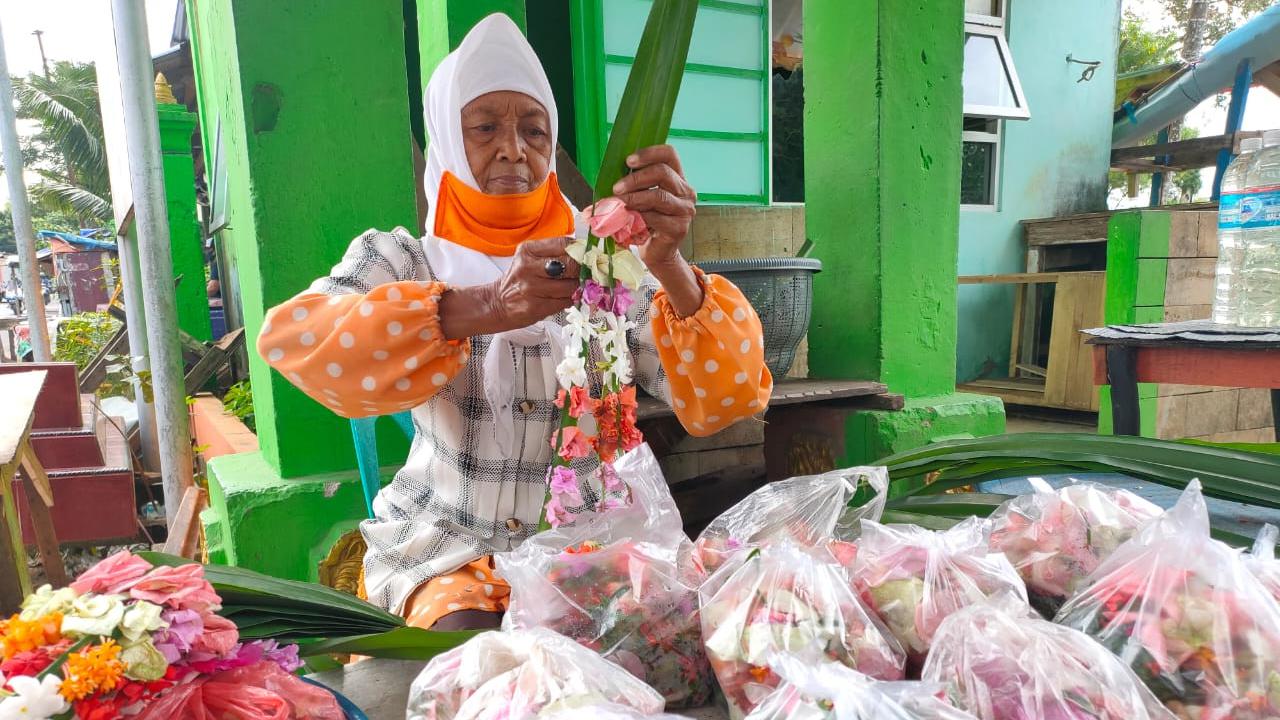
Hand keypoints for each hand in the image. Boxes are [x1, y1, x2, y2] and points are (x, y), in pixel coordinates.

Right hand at [490, 237, 581, 329]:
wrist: (498, 303)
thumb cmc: (520, 280)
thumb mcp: (531, 259)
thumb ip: (555, 253)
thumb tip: (586, 253)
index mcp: (528, 250)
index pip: (565, 244)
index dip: (582, 250)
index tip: (589, 256)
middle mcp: (528, 267)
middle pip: (571, 264)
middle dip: (584, 270)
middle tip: (589, 273)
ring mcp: (531, 288)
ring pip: (571, 285)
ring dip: (579, 287)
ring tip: (576, 287)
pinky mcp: (536, 306)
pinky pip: (565, 301)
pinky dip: (571, 299)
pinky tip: (566, 297)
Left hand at [612, 145, 696, 271]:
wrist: (657, 252)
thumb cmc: (647, 222)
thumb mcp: (640, 198)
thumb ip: (634, 185)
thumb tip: (609, 174)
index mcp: (677, 178)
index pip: (669, 154)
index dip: (649, 153)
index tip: (629, 160)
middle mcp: (685, 191)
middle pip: (663, 172)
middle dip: (636, 178)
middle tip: (617, 187)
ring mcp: (685, 210)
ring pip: (658, 196)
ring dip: (633, 198)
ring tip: (617, 202)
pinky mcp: (679, 228)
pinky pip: (655, 217)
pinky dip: (638, 216)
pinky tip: (627, 218)